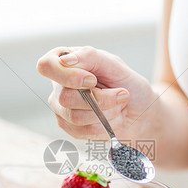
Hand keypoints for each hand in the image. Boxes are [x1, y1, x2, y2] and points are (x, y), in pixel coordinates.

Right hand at [36, 46, 155, 139]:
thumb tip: (66, 60)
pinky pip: (83, 131)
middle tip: (121, 94)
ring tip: (117, 105)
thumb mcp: (114, 64)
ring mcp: (62, 109)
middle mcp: (58, 86)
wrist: (140, 110)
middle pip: (65, 97)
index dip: (68, 76)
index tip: (92, 80)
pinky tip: (111, 117)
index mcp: (64, 62)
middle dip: (99, 99)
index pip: (47, 66)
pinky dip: (104, 124)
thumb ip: (90, 56)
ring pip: (76, 117)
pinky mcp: (70, 128)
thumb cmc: (127, 83)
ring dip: (105, 112)